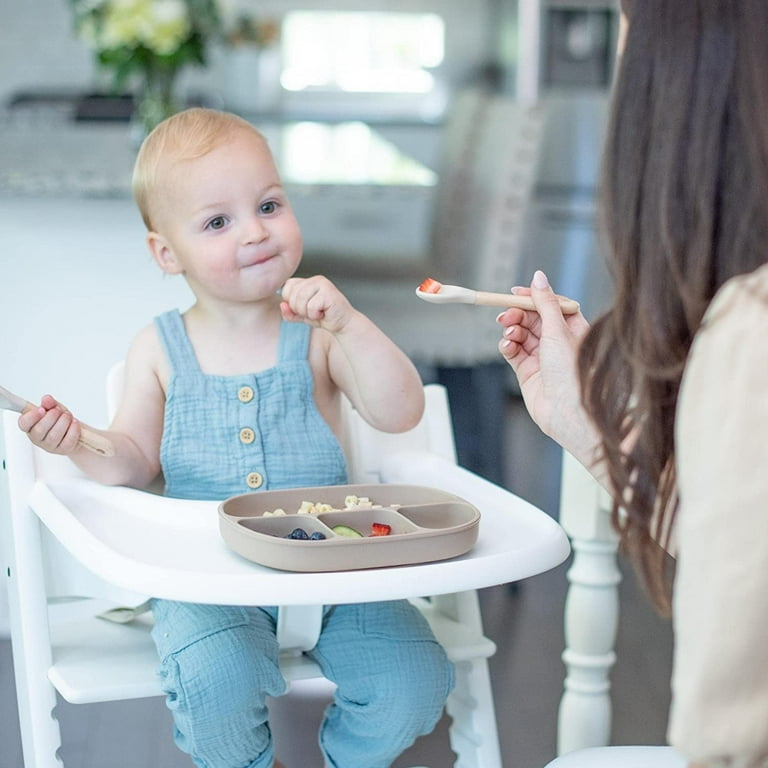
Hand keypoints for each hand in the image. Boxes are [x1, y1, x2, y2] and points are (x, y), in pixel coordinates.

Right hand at [18, 394, 82, 454]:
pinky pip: (68, 440)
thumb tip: (47, 399)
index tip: (41, 409)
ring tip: (67, 415)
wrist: (74, 430)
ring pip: (54, 435)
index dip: (31, 416)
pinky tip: (74, 423)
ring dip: (63, 421)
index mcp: (30, 426)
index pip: (23, 423)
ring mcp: (50, 446)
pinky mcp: (63, 450)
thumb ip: (49, 403)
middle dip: (51, 417)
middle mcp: (37, 438)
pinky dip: (73, 429)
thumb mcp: (54, 408)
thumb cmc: (60, 419)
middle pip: (39, 430)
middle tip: (58, 410)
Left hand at [280, 275, 354, 333]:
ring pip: (300, 300)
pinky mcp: (328, 292)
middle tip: (313, 312)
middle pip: (292, 294)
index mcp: (308, 282)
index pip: (287, 287)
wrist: (343, 324)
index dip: (291, 302)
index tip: (304, 308)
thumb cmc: (324, 318)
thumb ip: (289, 312)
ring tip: (319, 312)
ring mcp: (322, 284)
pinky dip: (315, 315)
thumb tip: (283, 305)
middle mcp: (315, 280)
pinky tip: (324, 313)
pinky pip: (311, 306)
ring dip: (307, 313)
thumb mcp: (302, 316)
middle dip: (299, 309)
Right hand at [497, 270, 594, 457]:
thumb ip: (545, 302)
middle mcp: (558, 343)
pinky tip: (507, 345)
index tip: (516, 293)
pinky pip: (513, 352)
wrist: (567, 412)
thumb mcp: (558, 330)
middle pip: (533, 319)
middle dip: (518, 314)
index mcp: (573, 330)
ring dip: (512, 329)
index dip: (533, 298)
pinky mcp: (527, 372)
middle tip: (506, 315)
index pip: (551, 305)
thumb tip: (538, 278)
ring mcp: (542, 358)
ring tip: (509, 332)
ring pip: (521, 334)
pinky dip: (507, 346)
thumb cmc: (572, 374)